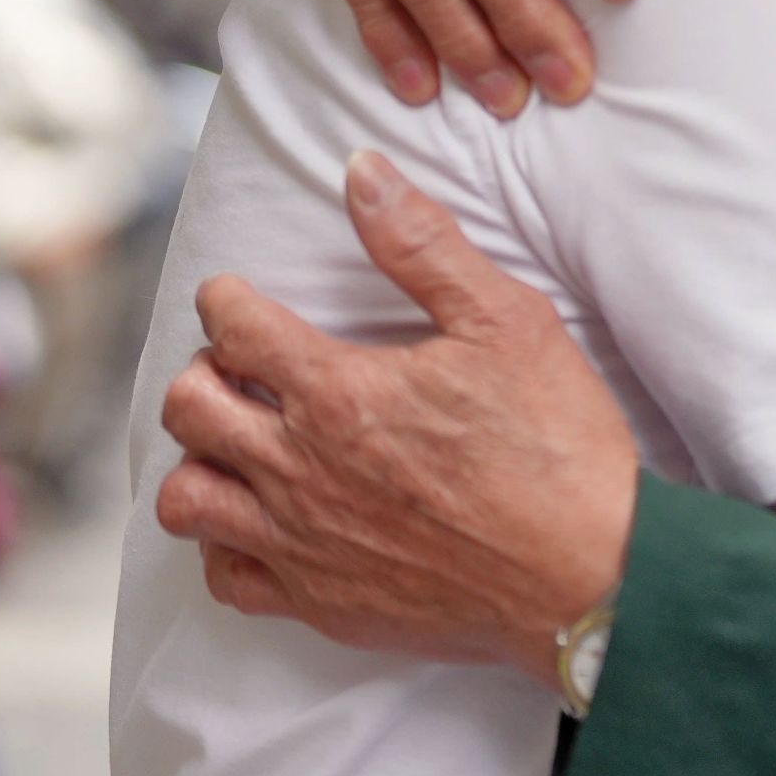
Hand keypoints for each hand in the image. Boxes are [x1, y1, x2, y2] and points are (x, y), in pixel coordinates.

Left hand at [152, 150, 638, 677]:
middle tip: (248, 371)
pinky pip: (227, 577)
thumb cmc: (557, 446)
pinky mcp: (321, 605)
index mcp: (337, 391)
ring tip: (244, 446)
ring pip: (185, 497)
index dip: (226, 300)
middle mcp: (299, 469)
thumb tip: (361, 171)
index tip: (242, 300)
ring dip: (201, 460)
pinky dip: (227, 546)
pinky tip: (265, 523)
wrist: (591, 575)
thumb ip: (423, 245)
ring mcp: (303, 544)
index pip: (230, 326)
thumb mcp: (507, 321)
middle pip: (188, 407)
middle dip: (205, 373)